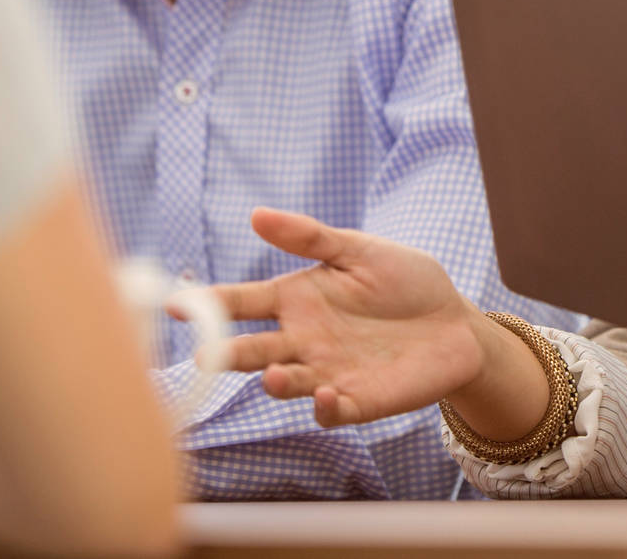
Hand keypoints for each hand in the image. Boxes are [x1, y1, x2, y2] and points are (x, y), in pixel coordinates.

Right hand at [195, 207, 543, 434]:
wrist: (456, 322)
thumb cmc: (406, 281)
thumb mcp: (359, 250)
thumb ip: (310, 238)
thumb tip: (256, 214)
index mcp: (295, 299)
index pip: (239, 303)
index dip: (204, 305)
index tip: (171, 303)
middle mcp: (300, 340)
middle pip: (249, 350)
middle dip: (223, 354)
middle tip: (204, 356)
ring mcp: (324, 373)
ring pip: (283, 384)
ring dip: (274, 382)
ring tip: (273, 373)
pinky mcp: (356, 400)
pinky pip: (329, 411)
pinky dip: (323, 407)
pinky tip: (327, 394)